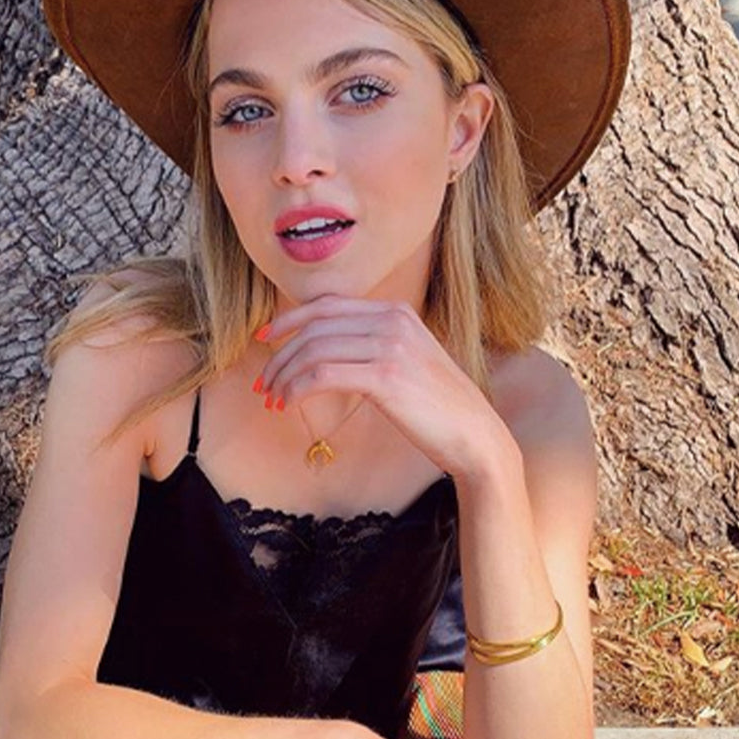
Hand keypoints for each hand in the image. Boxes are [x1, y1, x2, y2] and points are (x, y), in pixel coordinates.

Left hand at [254, 294, 514, 476]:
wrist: (474, 434)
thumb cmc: (437, 406)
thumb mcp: (407, 361)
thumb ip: (373, 345)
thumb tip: (324, 351)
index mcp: (395, 311)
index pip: (326, 305)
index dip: (289, 319)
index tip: (264, 339)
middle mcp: (392, 320)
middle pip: (314, 327)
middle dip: (280, 355)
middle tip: (263, 383)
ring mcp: (390, 345)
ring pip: (313, 351)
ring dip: (284, 376)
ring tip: (273, 399)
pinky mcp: (385, 376)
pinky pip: (322, 374)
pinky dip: (297, 388)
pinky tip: (288, 404)